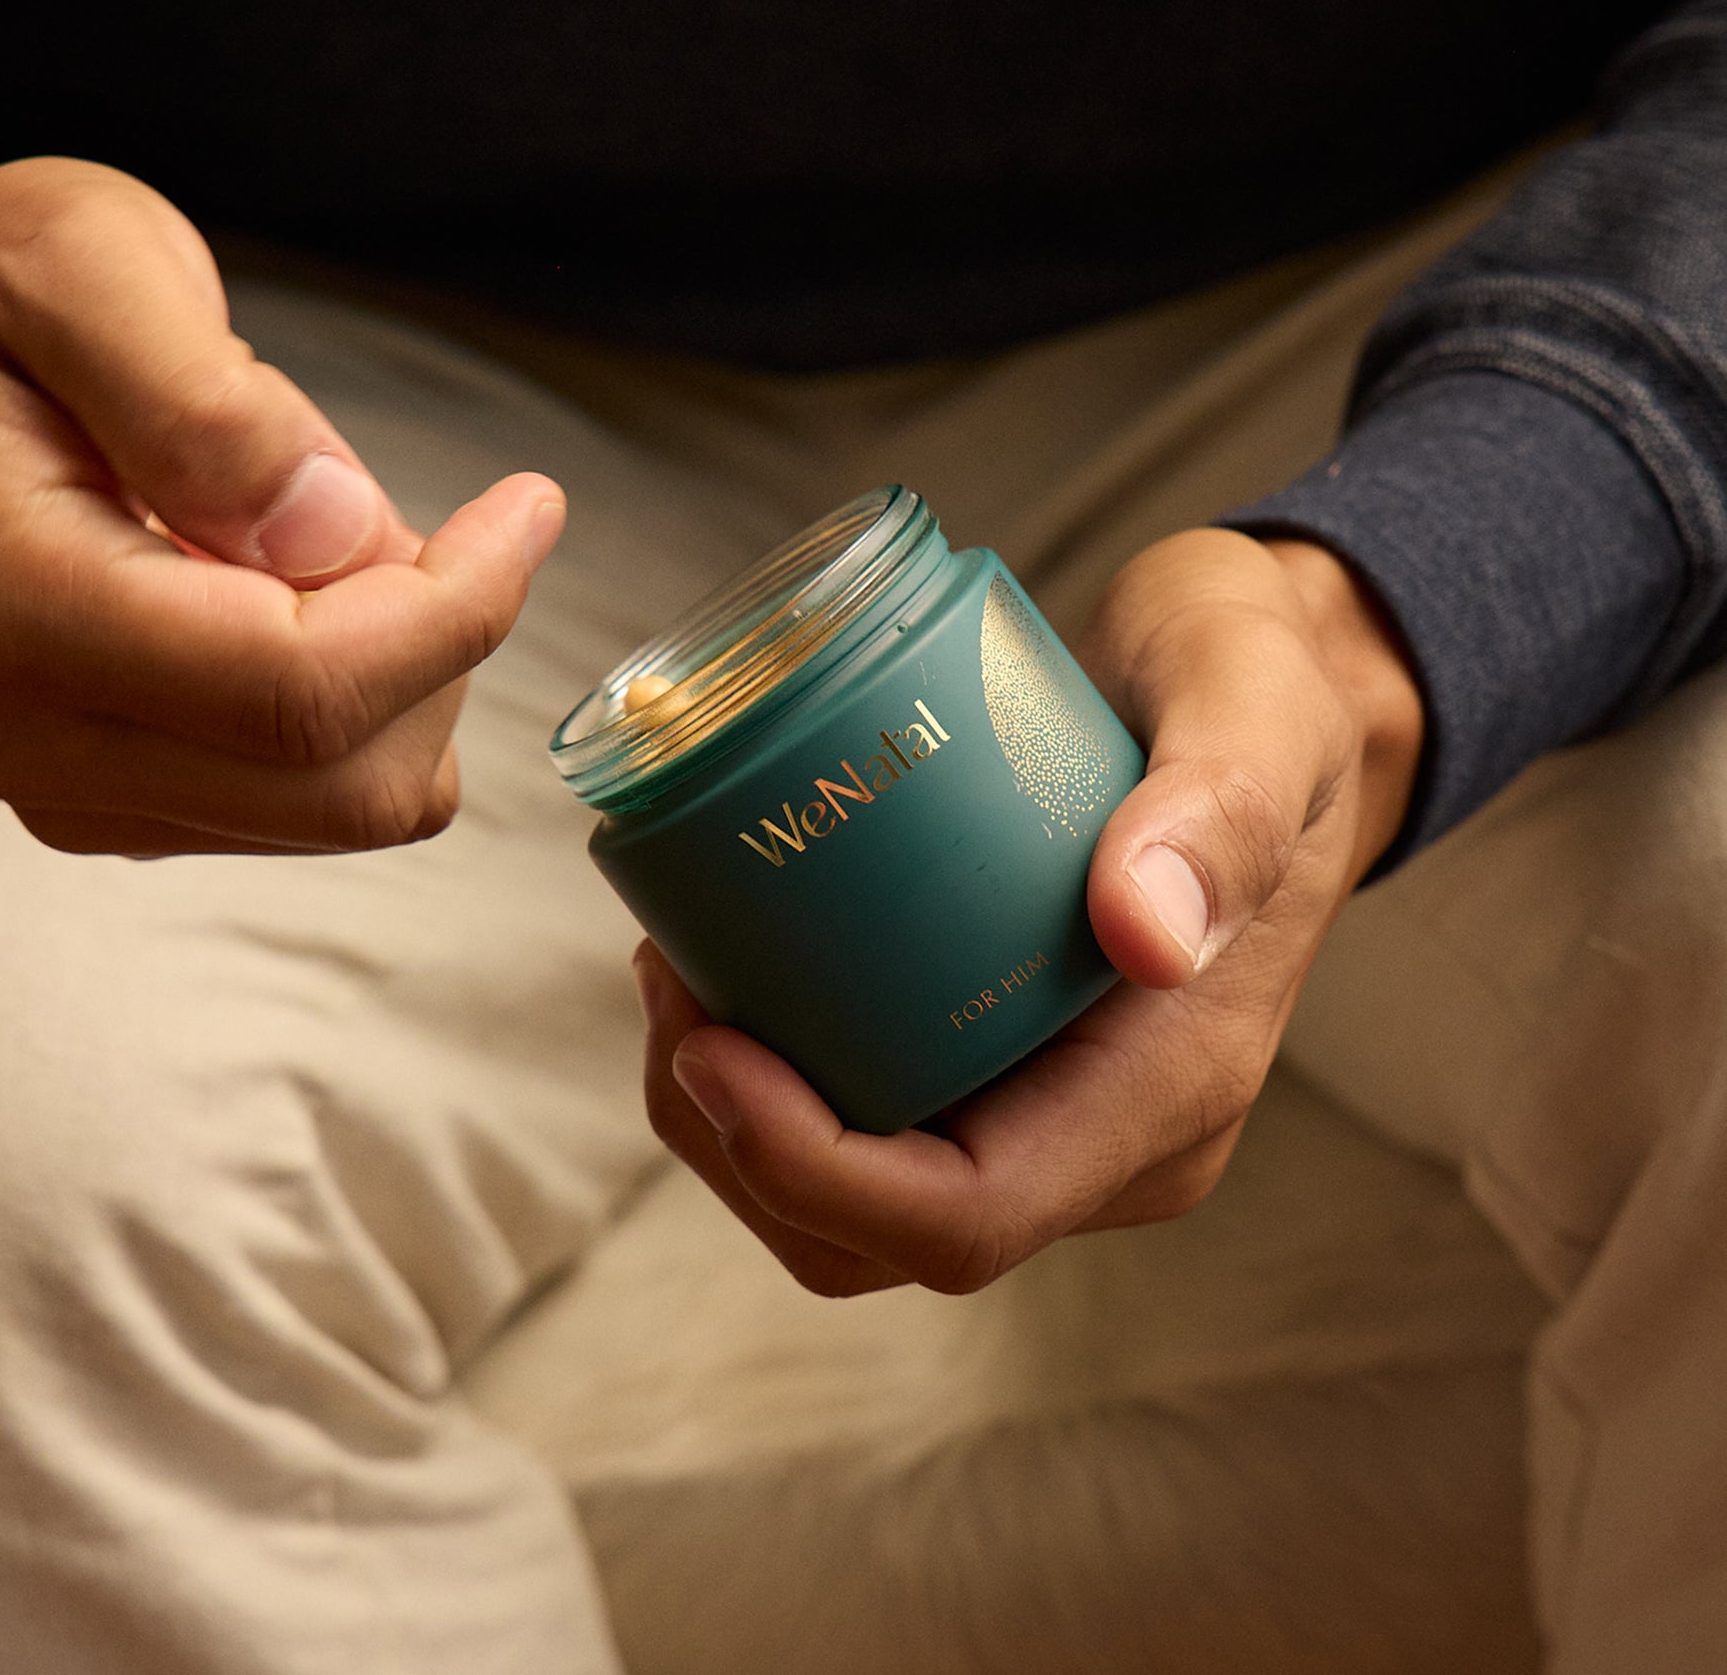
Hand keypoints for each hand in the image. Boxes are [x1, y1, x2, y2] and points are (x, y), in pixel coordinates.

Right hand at [0, 157, 563, 854]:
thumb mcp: (84, 264)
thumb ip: (204, 402)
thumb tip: (330, 531)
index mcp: (14, 607)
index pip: (300, 690)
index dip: (456, 610)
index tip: (527, 507)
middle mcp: (34, 738)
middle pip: (343, 781)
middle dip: (438, 650)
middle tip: (425, 518)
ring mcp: (77, 790)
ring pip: (349, 806)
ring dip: (405, 677)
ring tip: (329, 540)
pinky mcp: (127, 804)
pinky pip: (318, 803)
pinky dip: (365, 706)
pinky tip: (300, 597)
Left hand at [636, 528, 1422, 1294]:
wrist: (1262, 702)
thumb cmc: (1259, 696)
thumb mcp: (1258, 710)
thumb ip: (1219, 808)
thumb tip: (1141, 932)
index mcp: (1167, 1094)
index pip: (965, 1218)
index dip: (813, 1171)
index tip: (710, 1044)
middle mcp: (1102, 1139)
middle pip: (869, 1235)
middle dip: (735, 1139)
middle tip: (669, 973)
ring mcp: (1041, 1111)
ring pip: (838, 1200)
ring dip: (724, 1112)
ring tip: (675, 957)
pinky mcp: (987, 1065)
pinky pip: (851, 1121)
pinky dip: (757, 1068)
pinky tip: (716, 954)